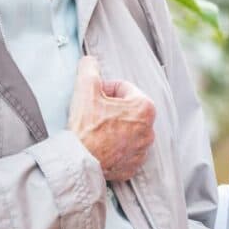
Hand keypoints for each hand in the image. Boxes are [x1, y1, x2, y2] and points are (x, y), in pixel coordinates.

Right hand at [68, 56, 155, 180]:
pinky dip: (114, 146)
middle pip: (127, 109)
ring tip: (95, 130)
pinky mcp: (133, 166)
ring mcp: (142, 150)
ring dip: (114, 126)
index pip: (124, 88)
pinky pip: (125, 150)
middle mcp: (149, 130)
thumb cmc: (86, 128)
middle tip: (93, 113)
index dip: (105, 89)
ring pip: (127, 129)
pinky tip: (100, 145)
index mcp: (144, 107)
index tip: (93, 98)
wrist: (78, 163)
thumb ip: (90, 69)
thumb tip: (90, 62)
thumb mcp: (86, 88)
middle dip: (111, 108)